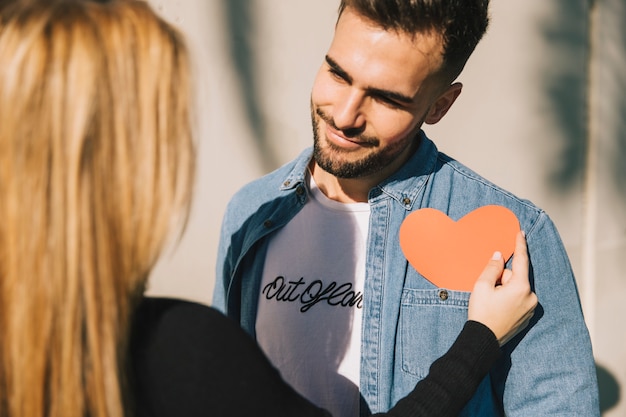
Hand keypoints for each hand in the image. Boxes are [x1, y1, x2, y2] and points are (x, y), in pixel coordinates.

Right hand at [468, 231, 537, 345]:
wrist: (484, 340)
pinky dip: (509, 298)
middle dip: (502, 278)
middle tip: (488, 289)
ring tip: (492, 302)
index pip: (521, 260)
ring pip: (517, 288)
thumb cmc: (482, 312)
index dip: (520, 245)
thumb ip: (492, 267)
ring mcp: (530, 307)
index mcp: (521, 287)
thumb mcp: (482, 286)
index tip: (520, 233)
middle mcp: (530, 296)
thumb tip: (499, 256)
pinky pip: (518, 299)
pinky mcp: (528, 316)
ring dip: (505, 289)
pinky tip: (497, 308)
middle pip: (515, 276)